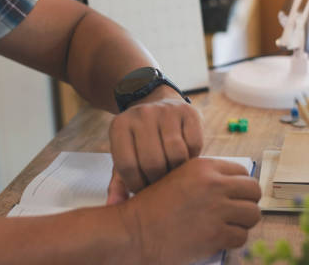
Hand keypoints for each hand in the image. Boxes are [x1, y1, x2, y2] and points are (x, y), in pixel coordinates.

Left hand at [108, 86, 202, 201]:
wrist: (158, 104)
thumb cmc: (139, 139)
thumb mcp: (125, 154)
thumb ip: (118, 182)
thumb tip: (113, 206)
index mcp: (120, 126)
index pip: (127, 166)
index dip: (136, 185)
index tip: (142, 190)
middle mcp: (142, 114)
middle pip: (153, 162)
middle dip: (158, 180)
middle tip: (160, 184)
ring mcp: (166, 111)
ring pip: (176, 154)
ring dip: (177, 170)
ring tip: (173, 172)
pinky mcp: (189, 111)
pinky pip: (194, 144)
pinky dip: (192, 157)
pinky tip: (185, 157)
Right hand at [119, 158, 261, 264]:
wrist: (135, 231)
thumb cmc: (152, 207)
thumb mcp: (178, 177)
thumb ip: (206, 178)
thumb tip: (233, 187)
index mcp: (204, 167)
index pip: (242, 172)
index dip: (240, 186)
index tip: (233, 196)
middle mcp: (213, 184)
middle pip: (253, 190)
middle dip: (247, 202)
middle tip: (236, 212)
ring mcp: (216, 209)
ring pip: (252, 214)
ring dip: (242, 222)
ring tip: (228, 226)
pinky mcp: (216, 234)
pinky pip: (241, 236)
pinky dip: (232, 240)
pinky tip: (218, 239)